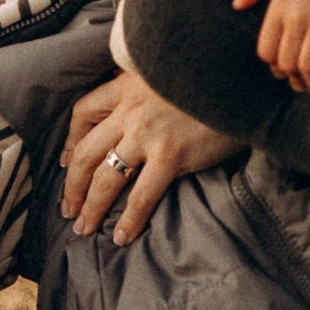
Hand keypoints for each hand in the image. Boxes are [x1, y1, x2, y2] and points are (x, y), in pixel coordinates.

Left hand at [60, 69, 241, 244]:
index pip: (83, 112)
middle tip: (68, 209)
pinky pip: (141, 194)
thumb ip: (146, 88)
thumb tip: (135, 104)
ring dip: (90, 206)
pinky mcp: (171, 154)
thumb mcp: (168, 73)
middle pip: (85, 151)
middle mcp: (130, 109)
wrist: (242, 80)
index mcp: (127, 85)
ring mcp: (148, 133)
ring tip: (84, 227)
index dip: (70, 140)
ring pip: (104, 175)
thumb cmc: (211, 79)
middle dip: (72, 185)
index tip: (67, 161)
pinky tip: (122, 236)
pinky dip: (129, 218)